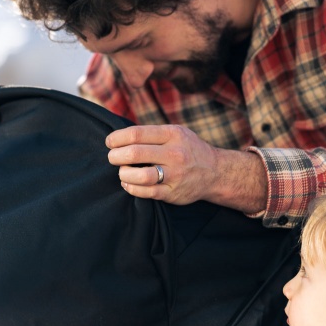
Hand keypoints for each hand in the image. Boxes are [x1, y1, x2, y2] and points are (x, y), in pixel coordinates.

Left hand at [105, 124, 266, 212]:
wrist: (216, 172)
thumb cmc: (188, 149)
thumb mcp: (176, 132)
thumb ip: (152, 133)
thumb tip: (119, 136)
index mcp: (172, 134)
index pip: (136, 134)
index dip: (117, 138)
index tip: (110, 142)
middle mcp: (175, 153)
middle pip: (134, 154)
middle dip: (115, 156)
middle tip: (112, 158)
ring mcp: (175, 175)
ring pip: (139, 176)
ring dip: (123, 174)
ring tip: (122, 172)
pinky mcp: (173, 192)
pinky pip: (145, 192)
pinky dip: (131, 188)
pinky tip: (129, 183)